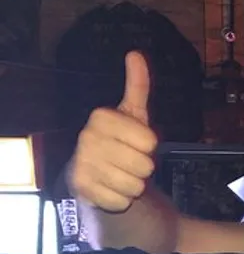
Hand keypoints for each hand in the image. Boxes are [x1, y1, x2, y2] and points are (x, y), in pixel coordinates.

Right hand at [68, 51, 156, 212]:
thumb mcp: (134, 114)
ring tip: (121, 175)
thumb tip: (136, 53)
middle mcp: (87, 138)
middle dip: (145, 168)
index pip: (150, 140)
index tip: (138, 142)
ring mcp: (82, 164)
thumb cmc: (123, 141)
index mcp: (102, 117)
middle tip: (130, 162)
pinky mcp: (82, 189)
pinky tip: (111, 189)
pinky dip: (122, 199)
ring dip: (135, 185)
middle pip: (145, 165)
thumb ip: (138, 86)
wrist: (97, 173)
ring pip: (135, 185)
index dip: (150, 146)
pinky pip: (122, 201)